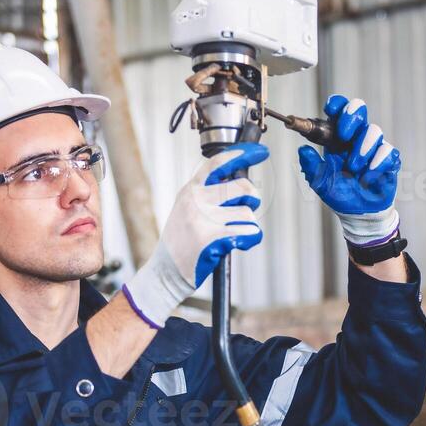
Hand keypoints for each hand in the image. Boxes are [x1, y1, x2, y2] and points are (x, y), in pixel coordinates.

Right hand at [120, 143, 267, 328]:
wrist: (165, 272)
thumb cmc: (181, 244)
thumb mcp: (186, 210)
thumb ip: (207, 195)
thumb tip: (240, 185)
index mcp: (190, 190)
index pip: (218, 163)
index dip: (242, 155)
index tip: (260, 153)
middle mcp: (196, 200)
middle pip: (241, 187)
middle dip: (252, 197)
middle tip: (248, 206)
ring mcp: (204, 218)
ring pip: (247, 212)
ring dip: (248, 224)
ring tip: (235, 234)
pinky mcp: (213, 238)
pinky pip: (248, 232)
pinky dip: (252, 238)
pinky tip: (243, 243)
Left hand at [298, 95, 401, 243]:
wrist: (359, 214)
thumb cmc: (341, 195)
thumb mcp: (320, 182)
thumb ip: (311, 166)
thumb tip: (302, 150)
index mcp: (339, 138)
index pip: (340, 110)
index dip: (337, 104)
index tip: (329, 110)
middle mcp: (357, 138)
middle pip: (360, 109)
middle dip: (351, 117)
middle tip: (343, 134)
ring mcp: (374, 147)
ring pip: (374, 131)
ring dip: (362, 148)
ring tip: (354, 168)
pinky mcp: (389, 159)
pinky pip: (387, 151)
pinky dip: (377, 163)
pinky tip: (368, 177)